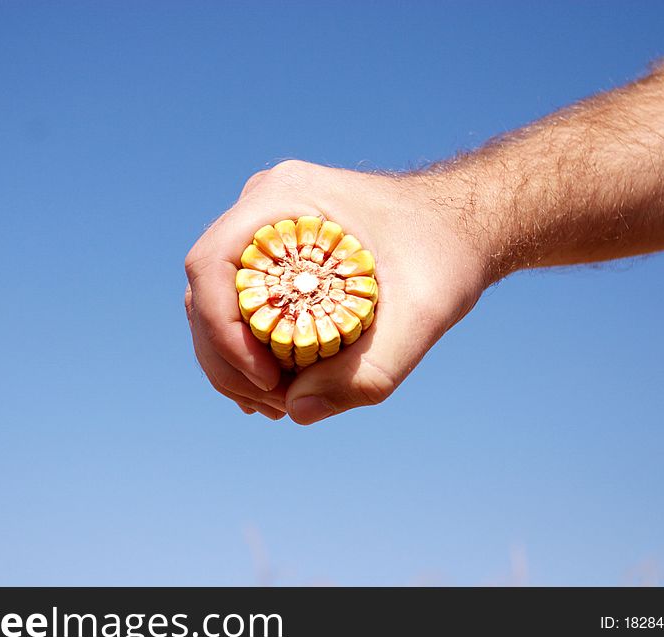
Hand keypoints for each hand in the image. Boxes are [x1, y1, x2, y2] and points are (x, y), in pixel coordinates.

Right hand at [184, 160, 499, 423]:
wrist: (459, 229)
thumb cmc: (444, 256)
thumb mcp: (424, 315)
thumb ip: (370, 371)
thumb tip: (296, 411)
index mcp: (285, 197)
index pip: (211, 263)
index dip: (221, 329)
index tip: (267, 379)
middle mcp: (262, 208)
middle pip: (204, 290)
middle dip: (225, 357)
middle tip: (274, 402)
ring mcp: (264, 231)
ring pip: (214, 302)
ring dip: (231, 360)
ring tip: (278, 403)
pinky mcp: (273, 256)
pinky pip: (236, 306)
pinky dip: (244, 351)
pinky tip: (277, 388)